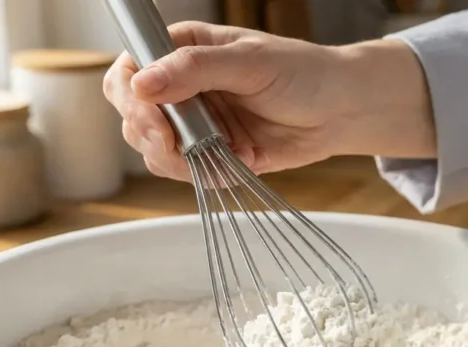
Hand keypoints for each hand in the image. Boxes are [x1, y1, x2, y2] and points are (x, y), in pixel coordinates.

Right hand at [103, 21, 434, 180]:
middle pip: (133, 117)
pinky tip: (241, 159)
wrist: (338, 110)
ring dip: (181, 161)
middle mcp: (179, 88)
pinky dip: (207, 174)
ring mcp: (192, 124)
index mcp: (181, 51)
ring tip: (223, 150)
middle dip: (153, 137)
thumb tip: (144, 82)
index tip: (155, 121)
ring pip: (153, 152)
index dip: (132, 99)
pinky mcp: (209, 154)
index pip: (129, 71)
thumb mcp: (249, 61)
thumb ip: (194, 69)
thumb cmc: (302, 72)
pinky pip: (186, 173)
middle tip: (182, 145)